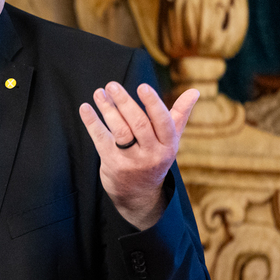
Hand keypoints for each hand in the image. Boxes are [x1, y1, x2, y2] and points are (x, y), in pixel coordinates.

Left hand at [78, 83, 198, 229]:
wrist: (139, 194)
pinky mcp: (113, 165)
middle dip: (124, 103)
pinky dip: (92, 123)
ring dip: (107, 110)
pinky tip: (85, 108)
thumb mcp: (170, 140)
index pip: (163, 122)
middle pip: (138, 124)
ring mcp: (132, 161)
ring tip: (98, 92)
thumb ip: (179, 114)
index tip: (142, 86)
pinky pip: (101, 140)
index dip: (153, 104)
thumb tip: (194, 91)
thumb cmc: (155, 157)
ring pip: (120, 131)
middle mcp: (152, 154)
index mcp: (169, 145)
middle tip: (112, 85)